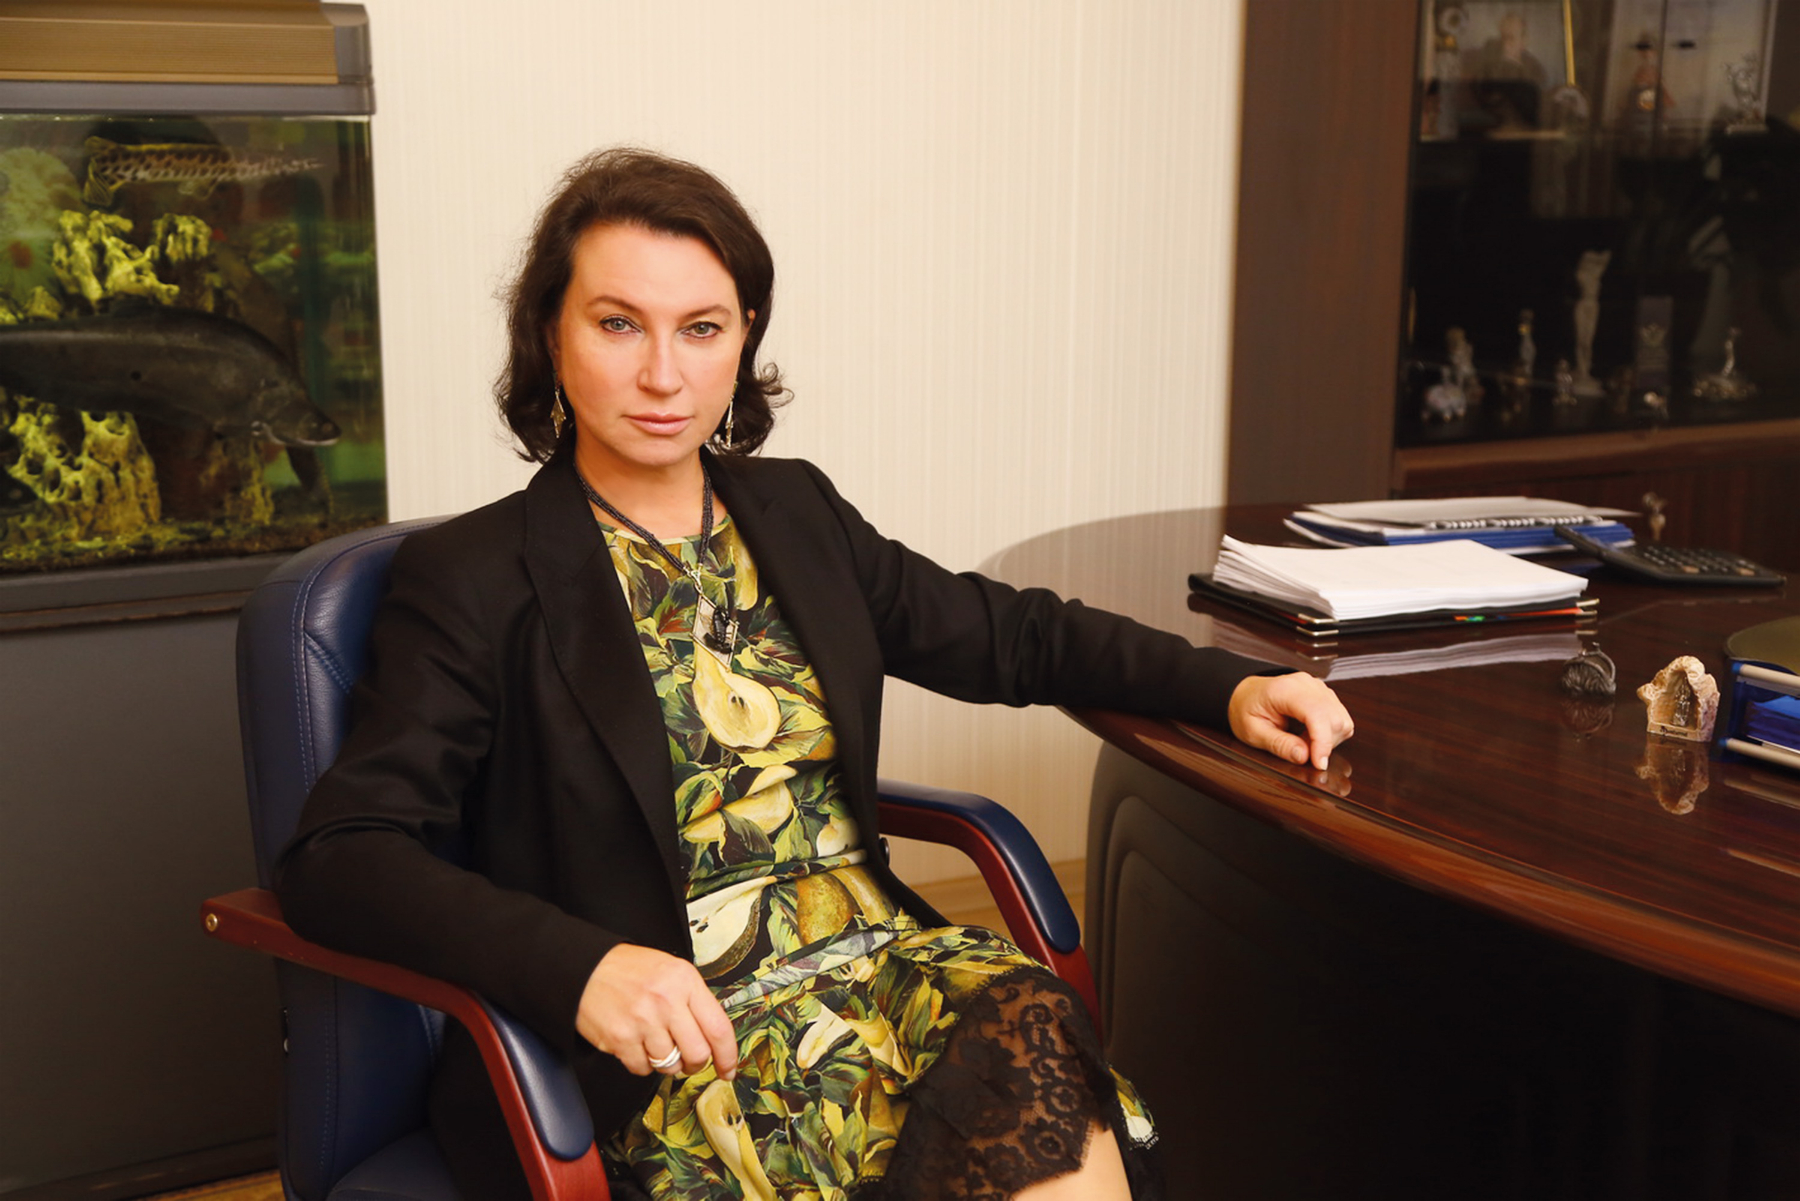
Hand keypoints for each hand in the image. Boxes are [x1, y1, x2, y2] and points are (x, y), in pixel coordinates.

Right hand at [577, 943, 738, 1080]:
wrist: (585, 968)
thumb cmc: (629, 970)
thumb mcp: (671, 970)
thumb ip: (694, 999)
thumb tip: (715, 1036)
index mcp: (685, 981)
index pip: (719, 1028)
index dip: (728, 1056)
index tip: (729, 1069)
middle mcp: (667, 1001)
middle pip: (698, 1054)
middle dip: (696, 1064)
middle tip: (689, 1060)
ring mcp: (643, 1022)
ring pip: (670, 1065)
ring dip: (667, 1062)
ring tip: (656, 1043)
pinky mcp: (621, 1039)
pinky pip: (643, 1068)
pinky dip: (642, 1063)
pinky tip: (636, 1044)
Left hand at [1227, 672, 1353, 770]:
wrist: (1246, 694)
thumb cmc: (1247, 709)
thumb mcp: (1252, 732)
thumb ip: (1278, 745)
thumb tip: (1304, 756)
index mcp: (1285, 690)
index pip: (1316, 713)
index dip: (1322, 742)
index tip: (1319, 763)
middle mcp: (1307, 685)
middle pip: (1334, 718)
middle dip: (1324, 744)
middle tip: (1300, 750)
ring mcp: (1319, 688)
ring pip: (1342, 720)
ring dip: (1328, 739)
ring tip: (1302, 740)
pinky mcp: (1325, 695)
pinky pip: (1340, 718)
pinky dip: (1330, 733)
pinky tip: (1310, 734)